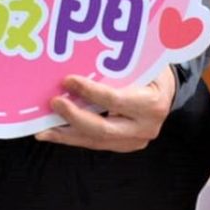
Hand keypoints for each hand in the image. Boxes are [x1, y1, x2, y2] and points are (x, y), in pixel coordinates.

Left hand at [35, 68, 175, 152]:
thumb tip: (78, 62)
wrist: (167, 91)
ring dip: (66, 135)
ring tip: (42, 130)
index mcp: (152, 104)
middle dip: (73, 117)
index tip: (67, 80)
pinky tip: (53, 133)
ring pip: (95, 141)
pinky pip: (95, 143)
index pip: (114, 100)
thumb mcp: (141, 63)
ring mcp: (135, 141)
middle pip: (102, 128)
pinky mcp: (124, 146)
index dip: (89, 91)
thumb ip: (117, 67)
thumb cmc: (151, 71)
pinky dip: (73, 138)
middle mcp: (146, 127)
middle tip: (53, 103)